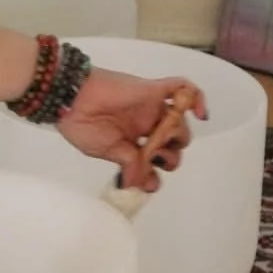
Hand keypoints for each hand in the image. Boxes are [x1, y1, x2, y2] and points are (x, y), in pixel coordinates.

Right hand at [53, 69, 207, 192]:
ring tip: (160, 139)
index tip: (150, 183)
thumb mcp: (104, 151)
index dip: (157, 173)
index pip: (155, 159)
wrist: (72, 98)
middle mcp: (144, 125)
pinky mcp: (153, 90)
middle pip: (173, 143)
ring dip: (178, 135)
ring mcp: (150, 108)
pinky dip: (196, 98)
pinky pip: (182, 88)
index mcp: (130, 140)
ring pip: (180, 121)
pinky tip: (201, 113)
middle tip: (154, 157)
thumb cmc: (82, 125)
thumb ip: (127, 163)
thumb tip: (136, 184)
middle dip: (169, 156)